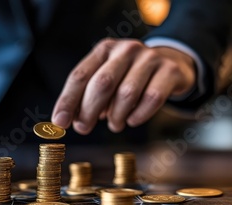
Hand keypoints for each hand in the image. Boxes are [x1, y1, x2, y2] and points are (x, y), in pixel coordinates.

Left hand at [52, 38, 195, 133]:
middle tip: (83, 128)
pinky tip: (132, 120)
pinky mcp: (170, 71)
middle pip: (102, 83)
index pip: (80, 76)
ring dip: (116, 116)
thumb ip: (87, 96)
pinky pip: (151, 99)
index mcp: (104, 50)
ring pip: (126, 93)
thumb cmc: (129, 77)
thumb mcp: (107, 79)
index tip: (60, 122)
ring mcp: (150, 58)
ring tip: (114, 124)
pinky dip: (138, 115)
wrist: (171, 64)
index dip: (67, 100)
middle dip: (89, 111)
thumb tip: (69, 120)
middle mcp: (126, 50)